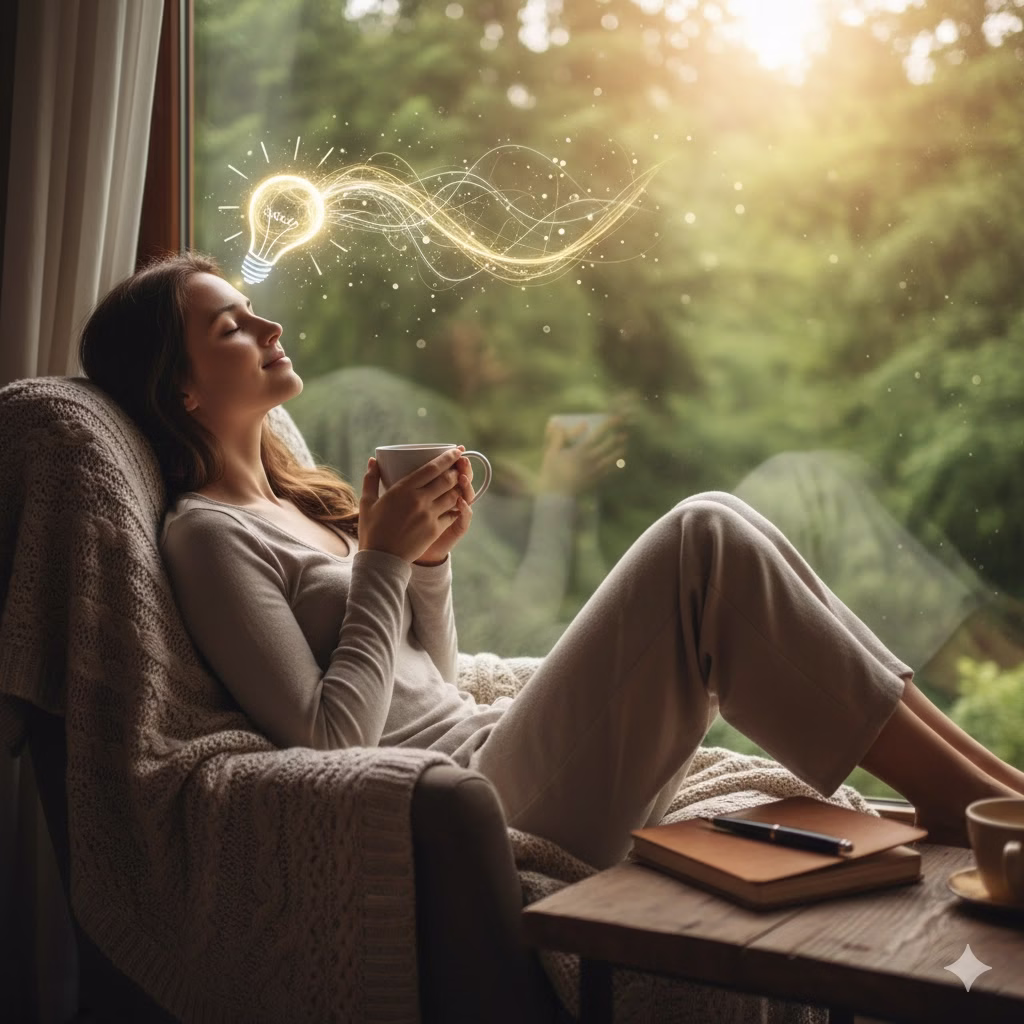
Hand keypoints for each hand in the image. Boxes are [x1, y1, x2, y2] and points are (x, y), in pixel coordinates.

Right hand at [357, 447, 466, 562]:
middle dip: (456, 471)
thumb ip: (371, 479)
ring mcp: (429, 515)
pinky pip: (452, 514)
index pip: (432, 468)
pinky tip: (457, 504)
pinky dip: (457, 507)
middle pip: (447, 479)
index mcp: (404, 489)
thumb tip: (372, 461)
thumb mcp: (367, 502)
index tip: (456, 450)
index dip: (448, 457)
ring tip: (459, 484)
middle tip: (459, 467)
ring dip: (459, 488)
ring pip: (453, 496)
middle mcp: (419, 500)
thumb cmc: (372, 530)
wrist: (381, 559)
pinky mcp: (435, 530)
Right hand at [538, 416, 626, 495]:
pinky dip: (616, 467)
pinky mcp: (596, 481)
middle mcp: (592, 459)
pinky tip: (619, 464)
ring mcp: (596, 471)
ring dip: (619, 451)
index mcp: (581, 451)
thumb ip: (557, 438)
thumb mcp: (551, 453)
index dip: (608, 425)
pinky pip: (610, 472)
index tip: (616, 418)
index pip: (598, 434)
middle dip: (618, 438)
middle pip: (609, 446)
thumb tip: (560, 425)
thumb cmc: (552, 473)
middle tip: (625, 433)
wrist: (558, 495)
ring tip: (624, 446)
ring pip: (612, 459)